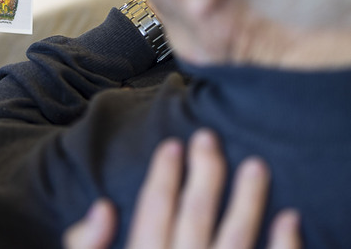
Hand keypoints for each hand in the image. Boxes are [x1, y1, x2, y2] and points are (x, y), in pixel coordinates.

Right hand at [63, 129, 300, 248]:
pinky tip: (290, 219)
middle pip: (196, 215)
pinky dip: (285, 246)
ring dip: (249, 200)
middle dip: (205, 173)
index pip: (154, 209)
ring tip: (257, 165)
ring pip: (237, 239)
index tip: (173, 145)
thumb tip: (104, 206)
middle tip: (210, 137)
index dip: (164, 175)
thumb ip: (86, 245)